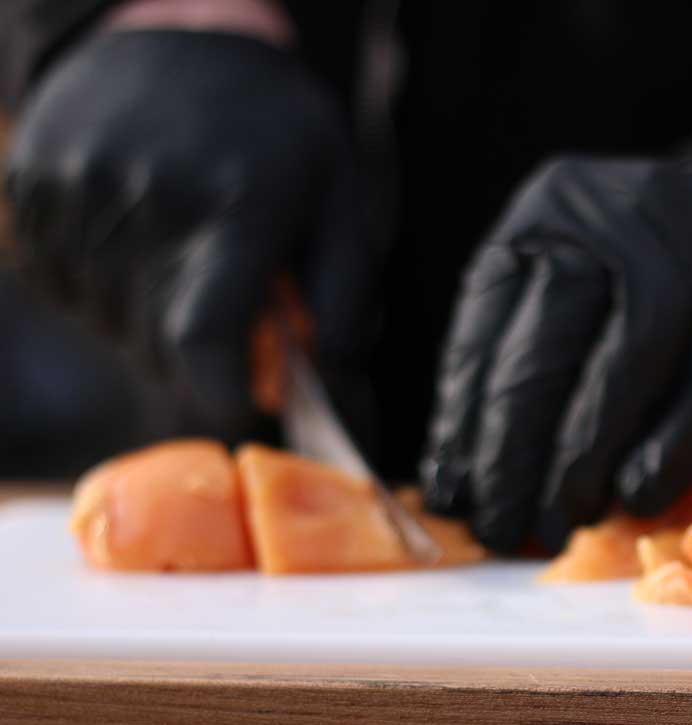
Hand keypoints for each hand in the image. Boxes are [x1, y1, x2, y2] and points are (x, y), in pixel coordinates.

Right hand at [4, 29, 374, 433]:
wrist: (182, 34)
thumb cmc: (278, 133)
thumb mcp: (339, 202)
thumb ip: (341, 303)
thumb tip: (331, 394)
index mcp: (236, 204)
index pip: (204, 339)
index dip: (221, 394)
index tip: (241, 404)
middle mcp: (148, 198)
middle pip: (158, 346)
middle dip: (198, 361)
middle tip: (230, 325)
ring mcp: (79, 190)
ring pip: (108, 324)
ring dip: (149, 326)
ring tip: (184, 269)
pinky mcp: (32, 186)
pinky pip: (63, 286)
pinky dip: (102, 291)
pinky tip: (138, 246)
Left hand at [421, 157, 691, 552]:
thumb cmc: (644, 289)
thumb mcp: (571, 288)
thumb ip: (517, 363)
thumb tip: (457, 486)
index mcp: (552, 208)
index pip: (488, 319)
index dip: (463, 418)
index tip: (453, 497)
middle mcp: (621, 214)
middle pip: (552, 340)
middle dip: (515, 450)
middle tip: (501, 525)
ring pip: (628, 362)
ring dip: (585, 458)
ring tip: (562, 522)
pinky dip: (668, 455)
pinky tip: (637, 499)